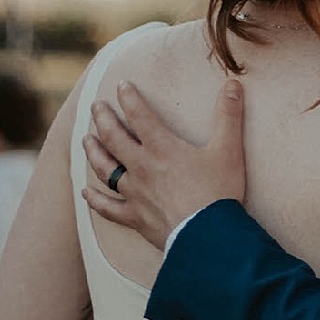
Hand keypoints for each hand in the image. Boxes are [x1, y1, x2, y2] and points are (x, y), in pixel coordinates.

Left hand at [81, 78, 246, 250]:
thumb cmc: (219, 191)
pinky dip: (95, 200)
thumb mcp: (228, 149)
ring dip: (93, 151)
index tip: (122, 85)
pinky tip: (85, 194)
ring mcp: (134, 193)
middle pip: (114, 138)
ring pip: (104, 168)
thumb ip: (229, 115)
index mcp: (162, 147)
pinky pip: (108, 207)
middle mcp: (142, 167)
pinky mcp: (135, 217)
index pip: (139, 115)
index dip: (129, 98)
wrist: (208, 235)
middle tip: (96, 107)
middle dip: (103, 119)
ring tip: (86, 139)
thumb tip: (234, 84)